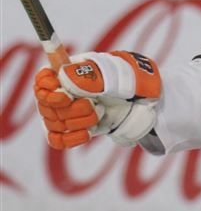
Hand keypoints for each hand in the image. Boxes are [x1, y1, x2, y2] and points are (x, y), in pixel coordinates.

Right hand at [34, 51, 160, 148]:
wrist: (147, 103)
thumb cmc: (132, 81)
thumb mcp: (116, 74)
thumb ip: (90, 75)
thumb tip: (63, 76)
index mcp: (71, 71)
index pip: (43, 80)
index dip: (46, 89)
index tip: (65, 95)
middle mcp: (65, 90)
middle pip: (46, 105)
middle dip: (69, 108)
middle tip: (92, 105)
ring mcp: (68, 110)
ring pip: (54, 122)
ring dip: (77, 121)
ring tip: (99, 114)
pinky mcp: (75, 128)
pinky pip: (57, 140)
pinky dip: (71, 138)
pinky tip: (89, 133)